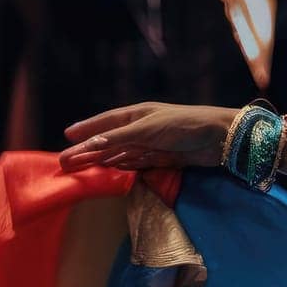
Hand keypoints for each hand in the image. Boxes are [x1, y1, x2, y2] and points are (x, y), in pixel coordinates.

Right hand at [58, 104, 236, 172]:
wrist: (220, 138)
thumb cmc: (186, 124)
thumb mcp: (149, 129)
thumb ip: (121, 137)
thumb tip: (92, 143)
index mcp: (137, 115)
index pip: (105, 123)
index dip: (86, 130)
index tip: (66, 136)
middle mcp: (142, 129)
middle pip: (109, 141)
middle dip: (87, 151)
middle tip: (65, 161)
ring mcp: (152, 145)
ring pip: (119, 154)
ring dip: (100, 161)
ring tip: (80, 169)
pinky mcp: (163, 159)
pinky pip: (137, 164)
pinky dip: (122, 167)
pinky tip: (109, 171)